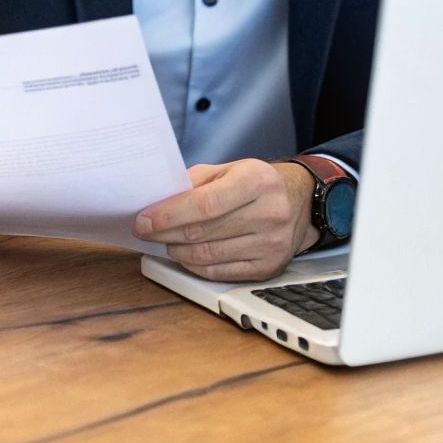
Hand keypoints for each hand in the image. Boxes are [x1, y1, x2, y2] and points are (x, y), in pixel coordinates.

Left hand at [133, 159, 319, 281]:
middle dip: (165, 233)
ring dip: (177, 250)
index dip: (169, 215)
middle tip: (145, 231)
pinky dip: (194, 266)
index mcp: (257, 181)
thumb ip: (195, 182)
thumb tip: (158, 203)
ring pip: (207, 256)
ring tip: (166, 240)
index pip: (205, 204)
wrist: (299, 201)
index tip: (143, 220)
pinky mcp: (268, 268)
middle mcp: (269, 213)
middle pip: (202, 232)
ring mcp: (271, 245)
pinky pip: (218, 273)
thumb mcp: (229, 169)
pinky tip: (186, 254)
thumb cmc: (257, 184)